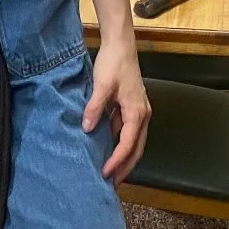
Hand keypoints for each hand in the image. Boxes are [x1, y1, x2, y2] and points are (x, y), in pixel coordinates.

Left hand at [85, 35, 150, 184]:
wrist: (121, 44)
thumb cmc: (113, 63)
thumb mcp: (102, 84)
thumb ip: (94, 107)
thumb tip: (86, 128)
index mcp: (136, 112)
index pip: (127, 144)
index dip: (117, 161)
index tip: (105, 174)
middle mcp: (142, 115)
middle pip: (136, 149)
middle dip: (125, 167)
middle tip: (112, 184)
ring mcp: (140, 111)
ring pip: (134, 142)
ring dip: (125, 157)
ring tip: (112, 171)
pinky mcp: (133, 107)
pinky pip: (129, 132)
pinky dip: (122, 143)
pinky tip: (109, 149)